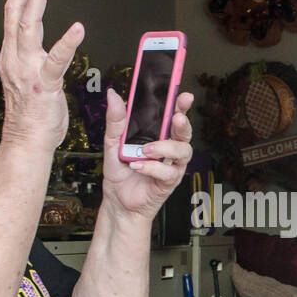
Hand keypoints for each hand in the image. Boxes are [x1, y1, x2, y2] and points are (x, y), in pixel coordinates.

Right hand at [0, 0, 83, 150]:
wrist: (26, 141)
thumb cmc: (32, 115)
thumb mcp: (28, 79)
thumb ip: (33, 59)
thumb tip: (41, 46)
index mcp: (13, 57)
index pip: (13, 15)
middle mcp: (16, 59)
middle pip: (15, 12)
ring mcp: (29, 70)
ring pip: (28, 25)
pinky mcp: (45, 84)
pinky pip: (56, 59)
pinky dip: (67, 42)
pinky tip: (77, 27)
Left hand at [99, 87, 193, 221]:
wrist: (117, 201)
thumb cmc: (119, 172)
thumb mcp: (112, 143)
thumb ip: (115, 120)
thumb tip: (113, 95)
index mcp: (158, 135)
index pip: (173, 115)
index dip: (181, 105)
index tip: (184, 95)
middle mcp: (169, 148)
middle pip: (185, 131)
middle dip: (183, 122)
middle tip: (176, 117)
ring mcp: (172, 165)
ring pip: (183, 151)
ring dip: (165, 148)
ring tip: (146, 150)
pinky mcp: (169, 182)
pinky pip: (168, 172)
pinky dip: (152, 168)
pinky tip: (137, 166)